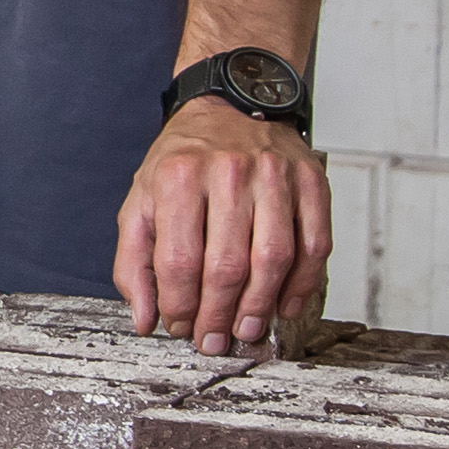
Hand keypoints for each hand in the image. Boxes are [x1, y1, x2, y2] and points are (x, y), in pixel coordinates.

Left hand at [113, 99, 330, 353]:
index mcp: (178, 177)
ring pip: (273, 258)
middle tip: (214, 341)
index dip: (179, 305)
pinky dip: (302, 283)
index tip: (180, 328)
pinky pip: (314, 244)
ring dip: (261, 306)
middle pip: (227, 265)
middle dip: (219, 315)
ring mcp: (275, 175)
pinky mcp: (311, 181)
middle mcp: (228, 172)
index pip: (178, 260)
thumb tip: (145, 320)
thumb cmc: (183, 162)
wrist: (231, 106)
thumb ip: (134, 261)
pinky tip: (285, 305)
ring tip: (247, 330)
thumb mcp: (142, 201)